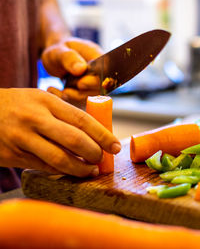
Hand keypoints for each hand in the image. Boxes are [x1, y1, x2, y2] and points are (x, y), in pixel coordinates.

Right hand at [0, 88, 120, 176]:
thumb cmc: (17, 105)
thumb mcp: (40, 99)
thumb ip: (64, 114)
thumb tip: (97, 133)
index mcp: (45, 101)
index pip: (82, 119)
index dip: (103, 135)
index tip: (115, 146)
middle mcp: (34, 119)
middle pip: (74, 141)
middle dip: (94, 153)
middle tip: (102, 159)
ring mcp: (21, 138)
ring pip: (58, 159)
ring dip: (79, 169)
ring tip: (90, 170)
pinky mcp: (12, 155)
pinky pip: (43, 167)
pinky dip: (60, 172)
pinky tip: (69, 172)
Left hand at [41, 37, 101, 105]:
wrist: (55, 58)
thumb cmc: (58, 51)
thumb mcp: (59, 51)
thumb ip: (69, 58)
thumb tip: (81, 69)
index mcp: (98, 57)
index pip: (106, 72)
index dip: (96, 81)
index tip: (81, 83)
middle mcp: (100, 73)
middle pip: (100, 88)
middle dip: (83, 92)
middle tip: (66, 91)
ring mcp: (94, 85)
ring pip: (91, 98)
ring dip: (73, 98)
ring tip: (55, 90)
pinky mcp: (87, 94)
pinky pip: (80, 102)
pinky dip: (66, 100)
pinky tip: (53, 91)